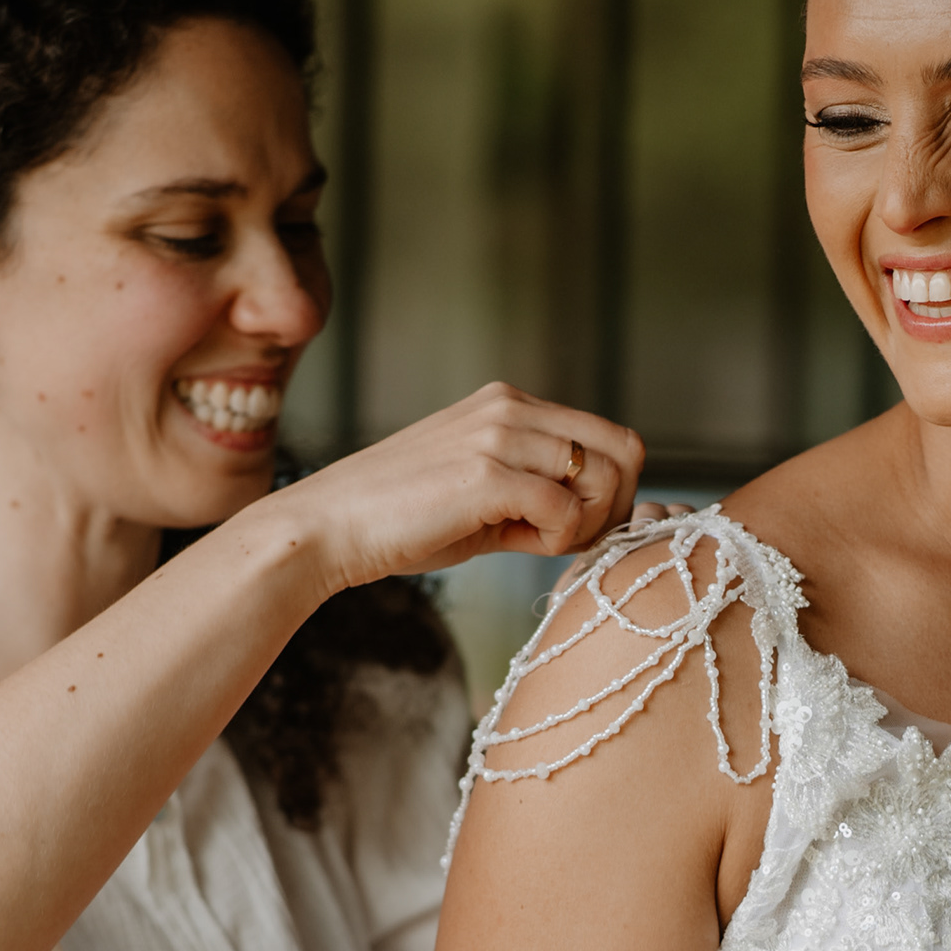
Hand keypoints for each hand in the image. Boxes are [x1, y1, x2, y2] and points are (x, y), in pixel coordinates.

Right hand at [269, 382, 645, 592]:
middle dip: (614, 507)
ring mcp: (498, 436)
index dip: (614, 490)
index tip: (581, 527)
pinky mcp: (485, 475)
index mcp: (509, 404)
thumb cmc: (399, 520)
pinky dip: (560, 539)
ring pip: (603, 478)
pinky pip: (566, 508)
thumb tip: (593, 519)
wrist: (328, 527)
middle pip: (623, 451)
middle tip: (573, 541)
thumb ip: (535, 494)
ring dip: (587, 525)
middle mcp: (510, 408)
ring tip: (541, 543)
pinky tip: (523, 545)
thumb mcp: (480, 494)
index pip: (610, 436)